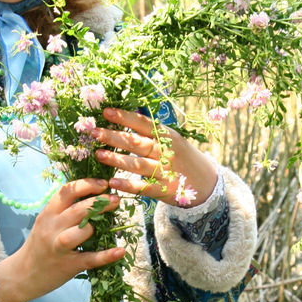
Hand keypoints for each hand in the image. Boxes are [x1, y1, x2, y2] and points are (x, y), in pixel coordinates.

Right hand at [0, 178, 124, 301]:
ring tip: (113, 222)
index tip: (103, 183)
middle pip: (78, 209)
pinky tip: (120, 251)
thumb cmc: (39, 246)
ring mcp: (59, 247)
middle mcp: (52, 228)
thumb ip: (62, 210)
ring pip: (82, 231)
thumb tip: (90, 193)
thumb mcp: (45, 223)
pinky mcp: (68, 266)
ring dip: (97, 225)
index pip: (66, 192)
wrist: (22, 275)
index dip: (87, 184)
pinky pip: (90, 258)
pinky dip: (106, 255)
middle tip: (115, 199)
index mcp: (47, 214)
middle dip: (100, 202)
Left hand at [92, 107, 216, 206]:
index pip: (143, 123)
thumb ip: (150, 132)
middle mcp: (165, 151)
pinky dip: (128, 185)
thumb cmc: (182, 158)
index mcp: (166, 136)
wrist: (207, 183)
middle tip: (94, 132)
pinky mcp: (164, 189)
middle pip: (137, 142)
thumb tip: (124, 118)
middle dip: (114, 137)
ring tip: (99, 154)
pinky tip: (113, 182)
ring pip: (138, 164)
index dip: (124, 117)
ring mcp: (165, 171)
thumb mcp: (171, 140)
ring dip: (117, 159)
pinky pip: (143, 186)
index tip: (105, 112)